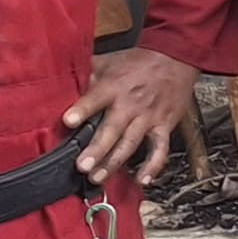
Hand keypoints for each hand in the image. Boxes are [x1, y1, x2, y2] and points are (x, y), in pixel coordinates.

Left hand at [63, 51, 201, 187]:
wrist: (176, 58)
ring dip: (114, 162)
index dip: (82, 109)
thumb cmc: (139, 62)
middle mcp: (131, 104)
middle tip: (83, 165)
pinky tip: (142, 180)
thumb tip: (62, 82)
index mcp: (114, 86)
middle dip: (98, 148)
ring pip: (130, 143)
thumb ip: (87, 74)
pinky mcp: (164, 126)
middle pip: (113, 129)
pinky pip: (160, 149)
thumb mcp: (110, 61)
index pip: (96, 98)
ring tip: (98, 177)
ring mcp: (148, 117)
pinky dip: (153, 166)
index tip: (69, 121)